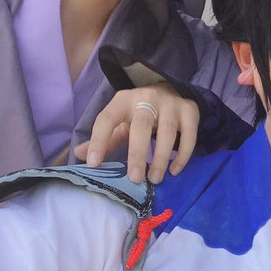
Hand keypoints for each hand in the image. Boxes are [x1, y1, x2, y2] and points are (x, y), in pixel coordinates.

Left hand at [75, 85, 199, 182]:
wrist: (170, 91)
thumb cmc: (140, 113)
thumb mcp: (121, 122)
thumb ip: (105, 138)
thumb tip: (79, 155)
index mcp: (123, 100)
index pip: (107, 118)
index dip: (99, 141)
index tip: (94, 164)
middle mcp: (147, 97)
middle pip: (141, 125)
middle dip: (137, 154)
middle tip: (135, 179)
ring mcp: (171, 103)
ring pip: (168, 131)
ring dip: (161, 158)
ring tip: (154, 179)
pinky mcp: (190, 110)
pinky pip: (189, 135)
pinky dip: (182, 155)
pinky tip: (174, 170)